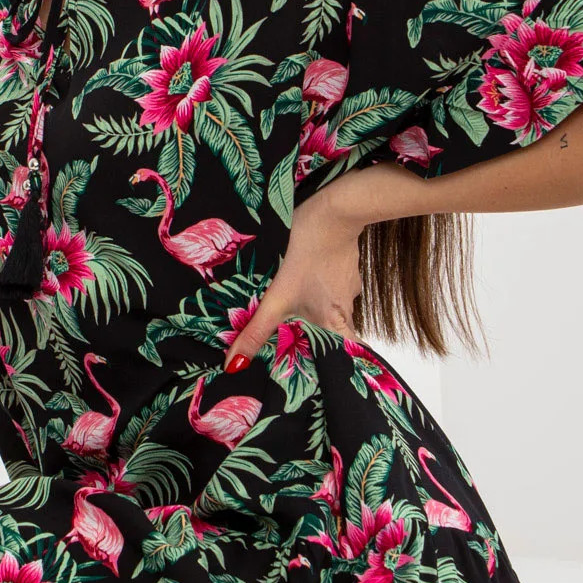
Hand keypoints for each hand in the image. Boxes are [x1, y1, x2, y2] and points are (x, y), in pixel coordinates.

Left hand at [224, 177, 374, 369]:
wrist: (335, 208)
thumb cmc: (307, 250)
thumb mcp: (276, 296)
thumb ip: (256, 330)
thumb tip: (234, 365)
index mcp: (334, 322)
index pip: (347, 357)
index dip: (340, 367)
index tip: (327, 374)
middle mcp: (347, 309)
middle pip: (337, 335)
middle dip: (319, 341)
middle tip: (298, 343)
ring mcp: (349, 287)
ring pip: (333, 310)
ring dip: (317, 313)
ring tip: (295, 310)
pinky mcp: (346, 268)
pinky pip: (333, 288)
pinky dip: (320, 290)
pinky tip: (305, 280)